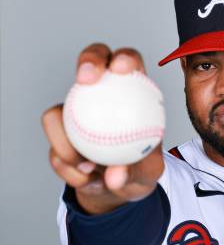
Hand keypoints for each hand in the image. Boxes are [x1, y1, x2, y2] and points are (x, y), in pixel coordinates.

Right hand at [42, 43, 163, 214]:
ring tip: (88, 167)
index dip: (124, 58)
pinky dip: (67, 166)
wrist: (116, 187)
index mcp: (132, 93)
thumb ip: (135, 172)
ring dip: (66, 142)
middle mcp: (101, 94)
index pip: (129, 63)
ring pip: (58, 111)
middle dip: (88, 61)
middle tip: (86, 80)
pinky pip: (54, 146)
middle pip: (92, 62)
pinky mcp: (58, 133)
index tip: (121, 69)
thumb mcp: (147, 174)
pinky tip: (85, 177)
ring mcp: (76, 111)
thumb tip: (115, 175)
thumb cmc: (139, 170)